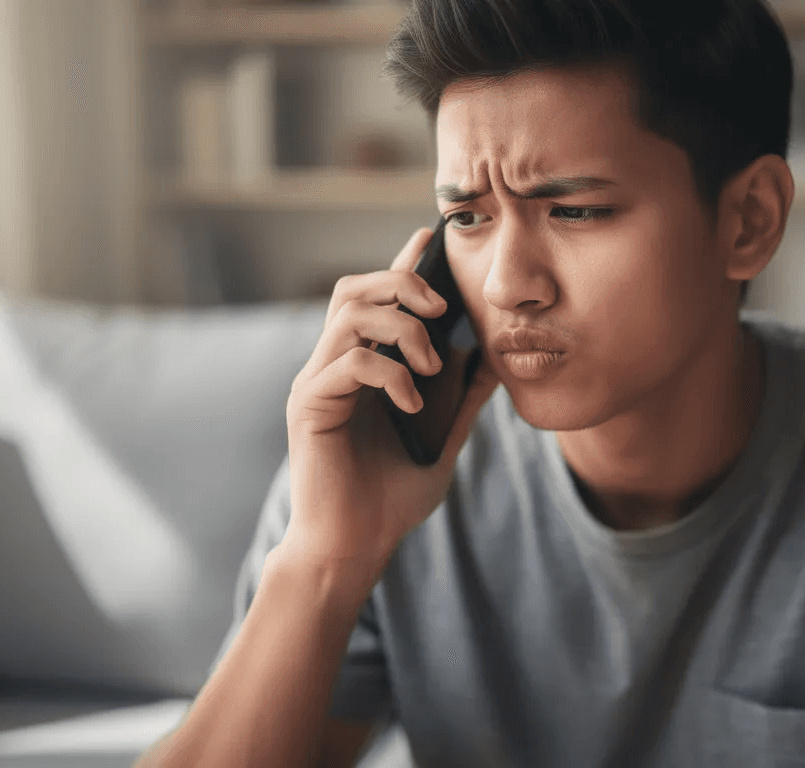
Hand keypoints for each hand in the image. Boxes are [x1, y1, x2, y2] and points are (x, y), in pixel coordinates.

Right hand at [279, 227, 500, 571]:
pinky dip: (388, 373)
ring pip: (349, 313)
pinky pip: (348, 361)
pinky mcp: (310, 406)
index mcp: (363, 367)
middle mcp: (333, 366)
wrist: (356, 547)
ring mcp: (318, 382)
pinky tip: (411, 404)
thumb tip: (494, 360)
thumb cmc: (391, 498)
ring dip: (401, 328)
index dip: (403, 265)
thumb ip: (462, 399)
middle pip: (354, 288)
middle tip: (440, 310)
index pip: (379, 298)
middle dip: (402, 283)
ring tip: (428, 367)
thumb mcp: (443, 440)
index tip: (431, 237)